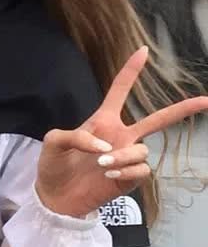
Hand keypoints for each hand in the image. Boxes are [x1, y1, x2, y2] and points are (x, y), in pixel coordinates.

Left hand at [35, 45, 207, 218]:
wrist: (55, 196)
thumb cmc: (53, 165)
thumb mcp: (54, 142)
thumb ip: (75, 136)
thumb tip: (105, 144)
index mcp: (102, 120)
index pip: (119, 91)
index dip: (131, 71)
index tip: (143, 51)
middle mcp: (120, 136)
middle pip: (157, 119)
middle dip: (182, 110)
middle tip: (206, 100)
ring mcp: (126, 157)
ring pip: (143, 149)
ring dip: (123, 155)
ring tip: (101, 163)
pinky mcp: (129, 178)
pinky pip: (141, 169)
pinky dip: (126, 170)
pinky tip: (109, 174)